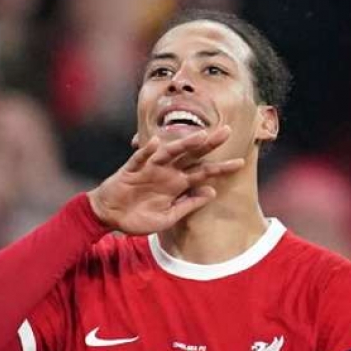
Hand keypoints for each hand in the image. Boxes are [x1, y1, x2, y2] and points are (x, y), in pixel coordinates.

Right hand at [87, 126, 243, 234]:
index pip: (204, 173)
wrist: (109, 217)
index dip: (221, 168)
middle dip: (209, 144)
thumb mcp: (168, 218)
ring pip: (170, 152)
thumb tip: (212, 192)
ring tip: (200, 136)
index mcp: (178, 184)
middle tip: (227, 132)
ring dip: (184, 143)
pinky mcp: (131, 169)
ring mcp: (150, 168)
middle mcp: (167, 172)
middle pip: (192, 155)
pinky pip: (140, 158)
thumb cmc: (138, 218)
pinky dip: (147, 151)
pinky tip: (156, 142)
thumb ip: (188, 205)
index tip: (240, 163)